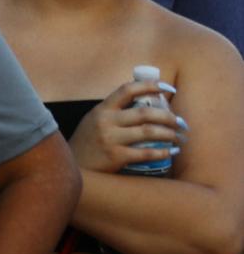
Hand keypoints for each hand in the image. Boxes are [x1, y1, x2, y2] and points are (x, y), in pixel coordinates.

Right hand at [70, 78, 185, 173]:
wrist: (71, 167)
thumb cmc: (86, 143)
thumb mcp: (94, 121)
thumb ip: (113, 112)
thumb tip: (145, 104)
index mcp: (102, 109)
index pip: (128, 89)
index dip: (151, 85)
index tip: (168, 88)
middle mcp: (106, 121)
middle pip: (145, 113)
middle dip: (169, 117)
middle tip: (182, 123)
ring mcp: (110, 139)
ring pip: (149, 132)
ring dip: (170, 134)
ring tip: (179, 138)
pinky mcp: (114, 157)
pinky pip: (145, 153)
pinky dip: (162, 152)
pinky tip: (171, 152)